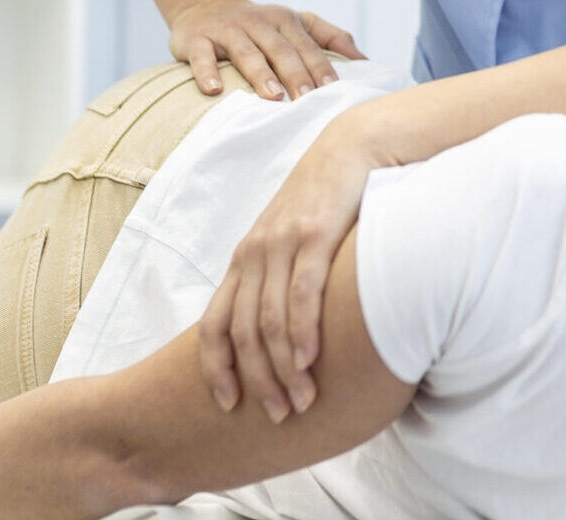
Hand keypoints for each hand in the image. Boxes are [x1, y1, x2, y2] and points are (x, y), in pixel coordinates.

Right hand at [170, 0, 366, 99]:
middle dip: (295, 74)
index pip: (307, 46)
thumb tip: (367, 61)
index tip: (334, 90)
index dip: (320, 67)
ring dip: (260, 74)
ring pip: (246, 53)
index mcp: (285, 20)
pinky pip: (202, 56)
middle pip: (280, 50)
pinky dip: (206, 71)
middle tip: (307, 100)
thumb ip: (331, 37)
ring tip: (272, 97)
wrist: (205, 2)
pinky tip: (213, 91)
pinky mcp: (197, 38)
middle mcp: (258, 22)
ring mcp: (227, 30)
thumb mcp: (297, 22)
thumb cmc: (261, 23)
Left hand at [194, 109, 392, 421]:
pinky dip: (302, 331)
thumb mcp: (291, 243)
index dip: (215, 369)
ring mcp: (283, 244)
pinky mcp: (316, 234)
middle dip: (257, 380)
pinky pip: (302, 292)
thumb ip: (280, 282)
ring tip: (300, 400)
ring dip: (282, 368)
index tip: (228, 405)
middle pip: (242, 333)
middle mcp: (255, 254)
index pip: (214, 324)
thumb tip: (281, 336)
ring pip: (270, 320)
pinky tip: (310, 360)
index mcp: (244, 261)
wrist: (351, 149)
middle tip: (276, 416)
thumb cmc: (326, 203)